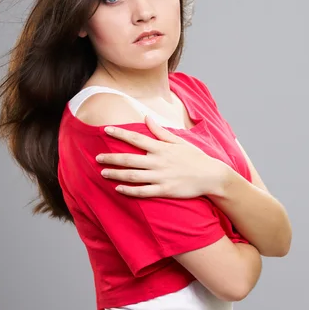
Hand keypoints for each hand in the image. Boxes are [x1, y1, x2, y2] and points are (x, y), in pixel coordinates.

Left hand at [96, 115, 225, 197]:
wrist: (211, 176)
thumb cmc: (194, 157)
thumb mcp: (178, 141)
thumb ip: (160, 131)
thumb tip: (147, 118)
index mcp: (161, 147)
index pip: (136, 138)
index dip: (119, 133)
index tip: (105, 130)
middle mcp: (158, 161)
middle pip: (129, 159)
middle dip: (111, 158)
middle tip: (97, 157)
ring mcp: (161, 177)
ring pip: (132, 176)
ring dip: (116, 174)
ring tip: (103, 173)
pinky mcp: (164, 190)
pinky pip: (143, 191)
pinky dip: (129, 190)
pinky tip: (118, 189)